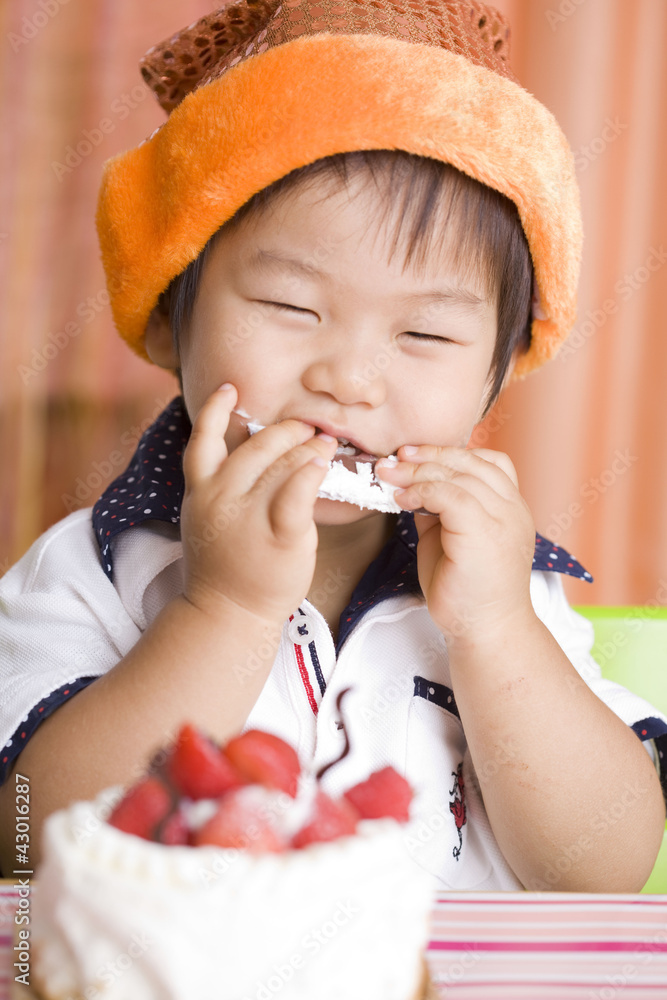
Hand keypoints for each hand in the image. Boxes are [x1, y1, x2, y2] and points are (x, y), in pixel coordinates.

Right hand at [180, 384, 337, 624]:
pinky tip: (324, 464)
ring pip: (283, 464)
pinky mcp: (279, 534)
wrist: (227, 612)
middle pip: (257, 445)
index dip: (216, 409)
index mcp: (200, 489)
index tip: (230, 388)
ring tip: (325, 443)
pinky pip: (298, 492)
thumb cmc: (224, 564)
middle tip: (307, 429)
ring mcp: (248, 515)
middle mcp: (220, 496)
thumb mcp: (206, 518)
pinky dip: (312, 472)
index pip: (203, 438)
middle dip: (287, 431)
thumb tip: (246, 452)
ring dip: (309, 447)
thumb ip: (219, 485)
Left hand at [376, 446, 535, 642]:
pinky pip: (451, 495)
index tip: (413, 455)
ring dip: (418, 472)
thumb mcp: (451, 538)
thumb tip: (414, 485)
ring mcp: (504, 519)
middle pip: (472, 461)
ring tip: (389, 476)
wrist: (485, 631)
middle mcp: (514, 509)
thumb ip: (441, 509)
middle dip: (428, 455)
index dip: (449, 452)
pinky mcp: (486, 533)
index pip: (487, 462)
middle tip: (394, 458)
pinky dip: (422, 491)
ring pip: (459, 475)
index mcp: (511, 508)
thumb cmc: (466, 591)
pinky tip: (402, 500)